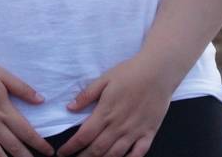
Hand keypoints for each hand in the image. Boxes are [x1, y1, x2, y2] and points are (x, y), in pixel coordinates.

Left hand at [56, 55, 174, 156]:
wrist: (158, 72)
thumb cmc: (130, 73)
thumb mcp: (105, 79)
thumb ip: (87, 95)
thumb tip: (70, 107)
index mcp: (105, 112)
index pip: (83, 136)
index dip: (71, 147)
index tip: (62, 152)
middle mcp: (119, 126)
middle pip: (97, 149)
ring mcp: (135, 131)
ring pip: (115, 155)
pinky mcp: (148, 133)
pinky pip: (138, 154)